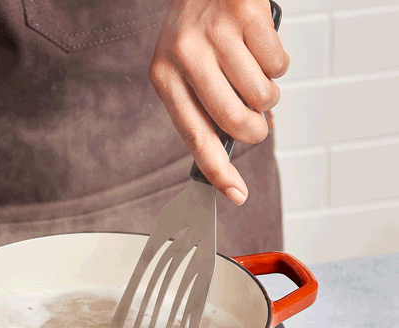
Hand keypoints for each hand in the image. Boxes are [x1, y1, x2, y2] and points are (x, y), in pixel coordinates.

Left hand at [149, 0, 288, 203]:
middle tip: (258, 123)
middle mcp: (186, 55)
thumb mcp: (184, 68)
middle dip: (256, 130)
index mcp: (164, 77)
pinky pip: (279, 65)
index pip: (194, 136)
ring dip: (267, 95)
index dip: (218, 169)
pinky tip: (259, 48)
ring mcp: (216, 34)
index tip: (236, 194)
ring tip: (252, 74)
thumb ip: (206, 106)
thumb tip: (242, 141)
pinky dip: (278, 65)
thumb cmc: (196, 30)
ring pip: (262, 95)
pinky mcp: (246, 14)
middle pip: (234, 121)